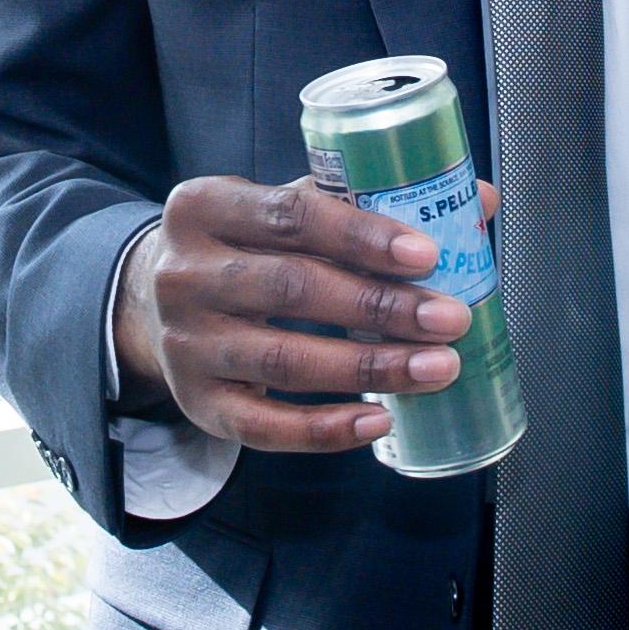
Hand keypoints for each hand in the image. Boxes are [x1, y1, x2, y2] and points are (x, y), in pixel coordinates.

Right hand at [111, 174, 467, 455]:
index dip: (362, 235)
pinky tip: (381, 418)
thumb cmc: (243, 248)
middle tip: (450, 318)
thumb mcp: (279, 209)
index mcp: (205, 206)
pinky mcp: (197, 402)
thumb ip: (363, 202)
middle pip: (293, 290)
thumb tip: (474, 201)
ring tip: (437, 368)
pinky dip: (327, 428)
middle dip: (381, 307)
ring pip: (285, 361)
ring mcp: (187, 344)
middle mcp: (185, 274)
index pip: (291, 215)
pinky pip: (266, 427)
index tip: (427, 253)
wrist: (153, 302)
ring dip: (371, 367)